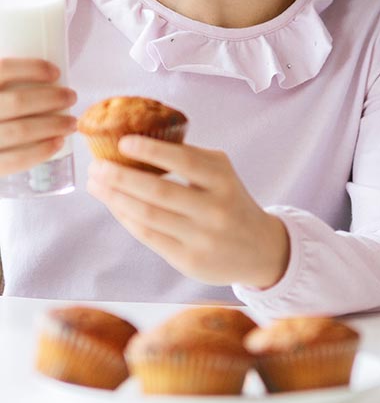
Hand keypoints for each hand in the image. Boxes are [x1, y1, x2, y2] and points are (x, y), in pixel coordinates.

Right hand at [0, 58, 76, 176]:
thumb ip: (2, 79)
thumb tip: (40, 68)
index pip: (3, 70)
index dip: (33, 68)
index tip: (56, 71)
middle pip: (19, 102)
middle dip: (53, 98)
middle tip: (72, 96)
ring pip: (21, 130)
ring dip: (54, 125)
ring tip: (71, 121)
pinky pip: (14, 161)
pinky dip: (39, 152)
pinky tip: (57, 143)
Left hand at [87, 137, 289, 286]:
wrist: (259, 249)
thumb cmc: (230, 201)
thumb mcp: (221, 174)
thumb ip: (189, 159)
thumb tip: (138, 143)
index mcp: (223, 180)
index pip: (184, 161)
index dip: (151, 150)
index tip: (123, 141)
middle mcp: (214, 209)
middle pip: (158, 192)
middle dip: (120, 177)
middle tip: (96, 166)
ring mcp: (202, 237)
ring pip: (148, 216)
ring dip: (116, 198)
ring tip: (97, 184)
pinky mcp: (189, 260)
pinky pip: (149, 236)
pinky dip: (126, 218)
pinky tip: (114, 205)